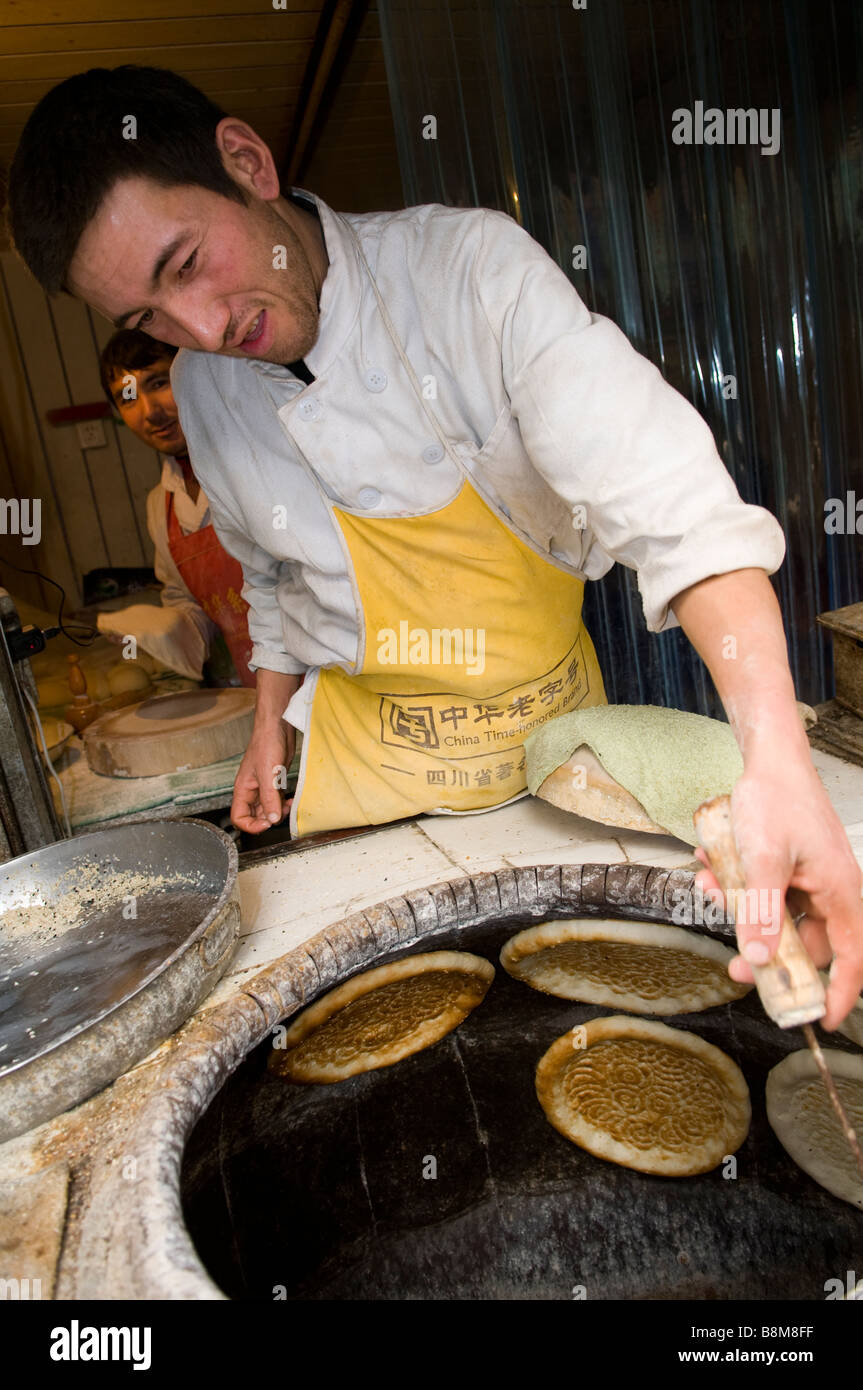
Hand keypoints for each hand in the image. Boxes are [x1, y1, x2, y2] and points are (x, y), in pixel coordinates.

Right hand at [231, 719, 294, 833]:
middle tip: (279, 816)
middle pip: (254, 816)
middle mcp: (251, 790)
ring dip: (278, 812)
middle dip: (267, 820)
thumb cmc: (266, 743)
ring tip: (288, 806)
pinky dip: (284, 803)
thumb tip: (272, 819)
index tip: (266, 824)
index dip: (251, 825)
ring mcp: (263, 786)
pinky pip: (277, 800)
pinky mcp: (275, 781)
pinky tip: (291, 800)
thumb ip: (269, 798)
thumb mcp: (268, 774)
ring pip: (267, 809)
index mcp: (243, 789)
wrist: (278, 726)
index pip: (239, 817)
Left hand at [694, 755, 862, 1029]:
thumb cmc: (776, 801)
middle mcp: (830, 891)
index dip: (840, 993)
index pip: (851, 958)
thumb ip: (761, 911)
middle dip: (765, 950)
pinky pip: (765, 894)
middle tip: (735, 963)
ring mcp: (809, 880)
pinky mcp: (790, 870)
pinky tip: (712, 863)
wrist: (769, 759)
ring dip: (741, 909)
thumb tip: (759, 957)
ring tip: (710, 883)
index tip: (820, 1019)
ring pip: (776, 918)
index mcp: (839, 893)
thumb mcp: (763, 860)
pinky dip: (739, 886)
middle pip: (804, 944)